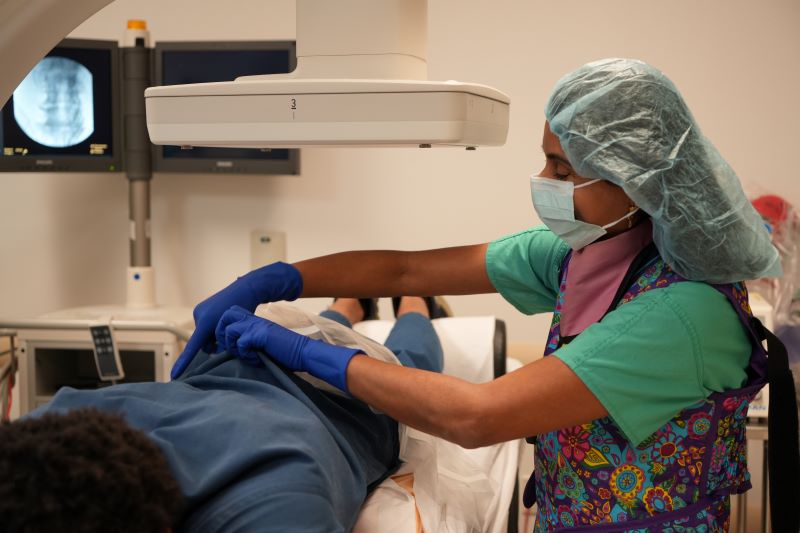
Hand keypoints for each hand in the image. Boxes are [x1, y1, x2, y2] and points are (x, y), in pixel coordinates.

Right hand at [172, 262, 302, 378]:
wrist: (247, 289)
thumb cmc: (245, 310)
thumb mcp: (234, 329)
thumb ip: (223, 342)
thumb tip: (213, 351)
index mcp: (206, 322)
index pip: (192, 347)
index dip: (183, 362)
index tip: (174, 375)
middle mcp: (199, 316)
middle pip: (202, 342)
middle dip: (214, 344)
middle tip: (229, 339)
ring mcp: (199, 311)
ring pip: (204, 336)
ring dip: (214, 337)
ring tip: (228, 328)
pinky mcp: (201, 309)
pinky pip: (205, 327)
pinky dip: (213, 329)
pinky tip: (224, 323)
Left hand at [215, 306, 361, 391]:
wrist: (304, 353)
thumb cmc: (286, 353)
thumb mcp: (264, 344)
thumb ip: (250, 342)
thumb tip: (233, 351)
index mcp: (255, 321)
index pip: (231, 314)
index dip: (224, 329)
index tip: (230, 346)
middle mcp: (254, 320)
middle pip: (226, 315)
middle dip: (223, 333)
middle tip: (232, 349)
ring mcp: (257, 326)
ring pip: (230, 330)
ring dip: (234, 347)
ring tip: (247, 356)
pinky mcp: (260, 335)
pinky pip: (241, 343)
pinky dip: (245, 355)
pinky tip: (256, 359)